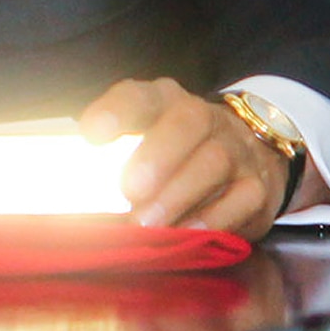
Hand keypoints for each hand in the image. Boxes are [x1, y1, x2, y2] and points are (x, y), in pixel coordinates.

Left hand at [76, 77, 328, 240]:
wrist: (250, 153)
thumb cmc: (176, 150)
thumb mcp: (145, 137)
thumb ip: (112, 152)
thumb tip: (72, 182)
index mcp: (166, 101)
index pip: (140, 95)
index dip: (116, 112)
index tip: (91, 135)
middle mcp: (205, 118)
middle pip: (187, 122)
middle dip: (156, 156)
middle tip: (128, 191)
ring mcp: (237, 150)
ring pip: (214, 163)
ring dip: (177, 196)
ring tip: (147, 222)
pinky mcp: (257, 186)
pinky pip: (241, 200)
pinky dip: (211, 219)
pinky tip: (185, 234)